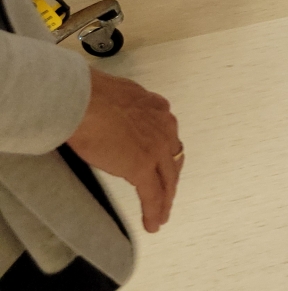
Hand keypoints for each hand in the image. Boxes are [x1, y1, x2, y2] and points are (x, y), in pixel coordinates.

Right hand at [67, 67, 182, 232]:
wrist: (83, 101)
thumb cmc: (89, 95)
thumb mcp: (118, 95)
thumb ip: (126, 107)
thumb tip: (117, 112)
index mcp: (157, 109)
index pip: (168, 137)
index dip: (166, 154)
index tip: (162, 164)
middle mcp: (164, 127)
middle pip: (173, 160)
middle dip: (170, 179)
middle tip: (167, 194)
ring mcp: (156, 149)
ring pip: (168, 180)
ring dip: (166, 200)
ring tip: (161, 215)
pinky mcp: (143, 167)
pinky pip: (153, 195)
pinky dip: (154, 211)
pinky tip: (153, 224)